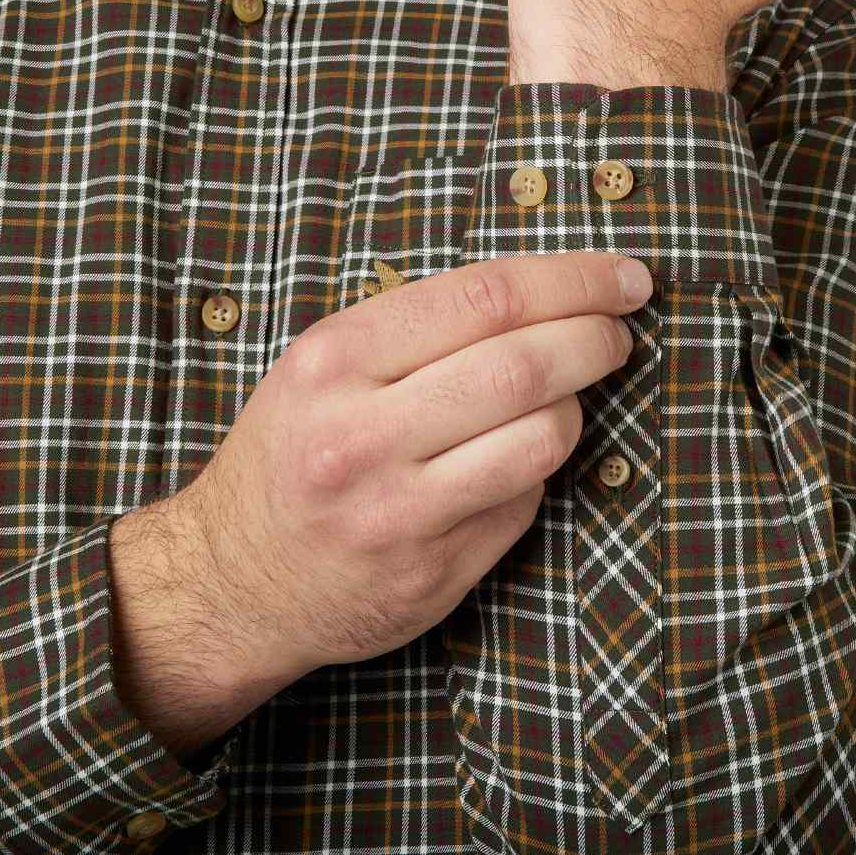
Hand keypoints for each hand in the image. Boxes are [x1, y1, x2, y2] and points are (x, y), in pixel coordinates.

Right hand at [174, 251, 652, 681]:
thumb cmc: (291, 451)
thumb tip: (549, 296)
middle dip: (598, 337)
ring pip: (544, 438)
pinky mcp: (432, 574)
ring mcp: (398, 512)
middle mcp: (362, 434)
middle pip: (525, 364)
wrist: (232, 579)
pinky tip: (510, 462)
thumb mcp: (322, 364)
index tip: (623, 278)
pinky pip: (526, 502)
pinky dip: (538, 470)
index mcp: (334, 359)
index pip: (486, 295)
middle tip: (619, 331)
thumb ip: (419, 328)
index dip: (575, 279)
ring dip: (575, 407)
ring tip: (561, 398)